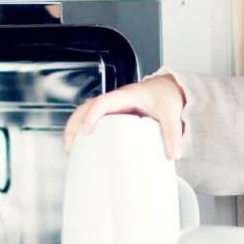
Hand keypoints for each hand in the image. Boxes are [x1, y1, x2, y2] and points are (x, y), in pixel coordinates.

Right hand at [62, 73, 187, 159]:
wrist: (168, 88)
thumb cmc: (165, 95)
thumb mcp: (171, 112)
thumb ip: (173, 133)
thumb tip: (172, 154)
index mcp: (125, 96)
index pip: (102, 102)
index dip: (92, 115)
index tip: (87, 130)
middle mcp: (115, 101)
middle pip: (85, 108)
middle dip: (74, 124)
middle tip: (69, 145)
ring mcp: (113, 108)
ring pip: (85, 113)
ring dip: (74, 127)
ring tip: (70, 148)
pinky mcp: (114, 115)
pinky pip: (94, 119)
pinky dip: (83, 130)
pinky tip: (83, 145)